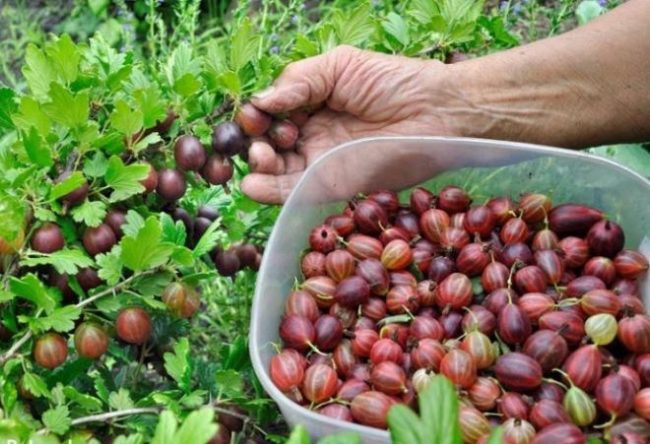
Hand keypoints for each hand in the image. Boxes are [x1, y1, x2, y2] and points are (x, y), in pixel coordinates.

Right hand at [241, 45, 459, 203]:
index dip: (256, 114)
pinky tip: (252, 185)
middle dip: (255, 140)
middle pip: (267, 142)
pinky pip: (293, 192)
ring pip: (275, 168)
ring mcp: (320, 161)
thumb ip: (299, 80)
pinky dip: (269, 191)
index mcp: (310, 103)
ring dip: (258, 164)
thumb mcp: (340, 66)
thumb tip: (261, 101)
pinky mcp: (331, 185)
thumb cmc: (394, 82)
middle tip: (261, 138)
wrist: (436, 112)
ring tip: (260, 155)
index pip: (270, 112)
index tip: (256, 114)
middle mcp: (311, 133)